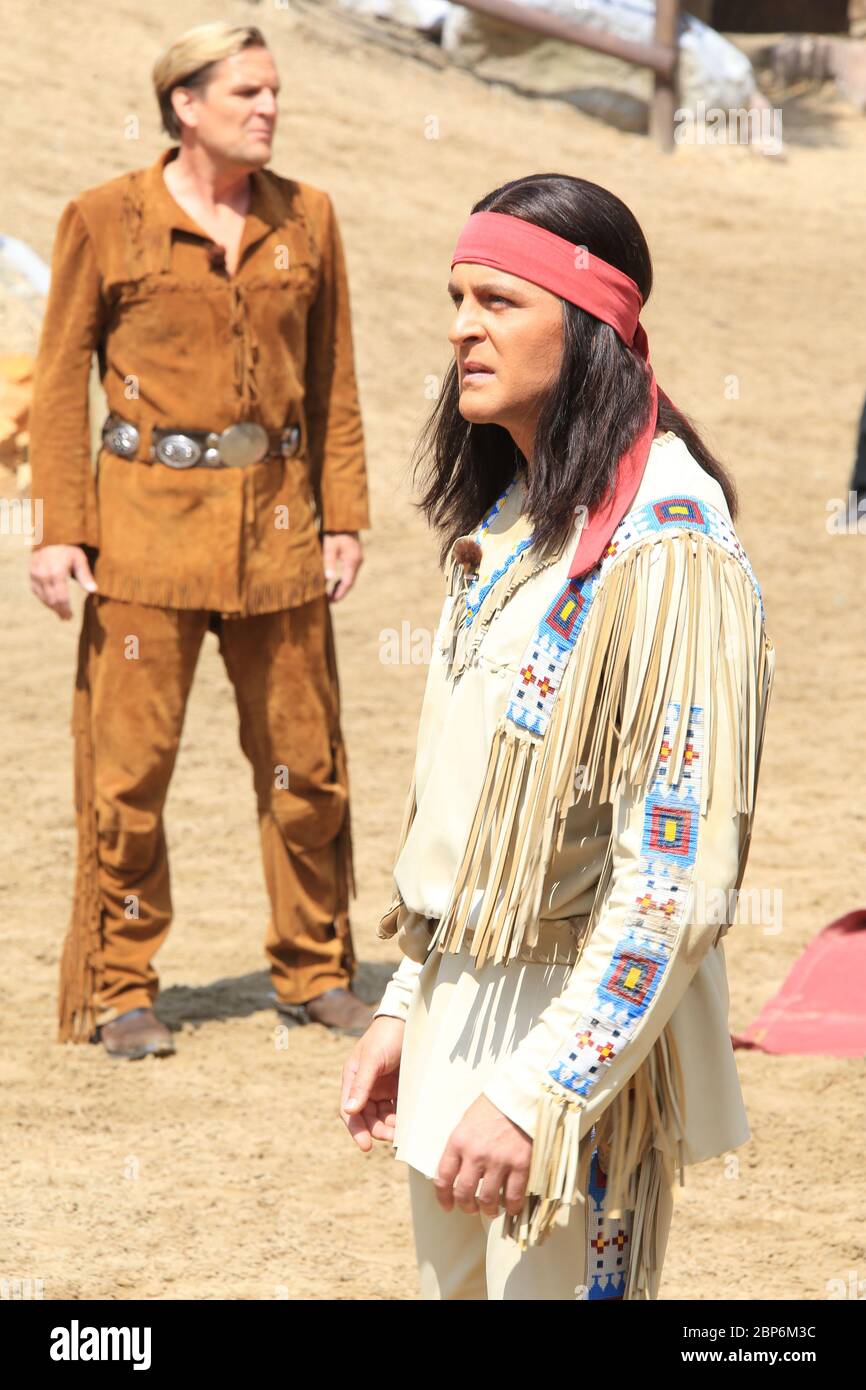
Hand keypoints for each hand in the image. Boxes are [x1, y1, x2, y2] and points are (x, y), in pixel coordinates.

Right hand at [30, 544, 96, 618]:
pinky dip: (46, 600)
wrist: (49, 541)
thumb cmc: (68, 552)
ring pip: (44, 598)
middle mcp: (43, 574)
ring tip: (61, 613)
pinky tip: (53, 604)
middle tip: (66, 618)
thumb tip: (93, 590)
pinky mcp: (31, 577)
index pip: (61, 596)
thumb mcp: (79, 559)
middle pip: (52, 599)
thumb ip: (85, 575)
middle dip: (59, 610)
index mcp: (57, 571)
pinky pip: (37, 594)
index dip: (65, 609)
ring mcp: (35, 576)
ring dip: (53, 608)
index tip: (70, 617)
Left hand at [321, 531, 361, 601]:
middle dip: (340, 592)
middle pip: (350, 581)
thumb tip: (328, 579)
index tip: (331, 601)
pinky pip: (349, 571)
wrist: (345, 519)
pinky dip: (342, 578)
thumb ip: (329, 561)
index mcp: (353, 560)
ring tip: (330, 594)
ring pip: (350, 577)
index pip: (347, 582)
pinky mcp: (354, 555)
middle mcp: (358, 561)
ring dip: (341, 586)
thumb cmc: (335, 530)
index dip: (340, 593)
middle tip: (330, 601)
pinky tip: (335, 581)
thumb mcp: (329, 545)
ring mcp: (358, 558)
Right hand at [339, 1015, 404, 1151]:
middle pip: (368, 1117)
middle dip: (379, 1129)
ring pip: (383, 1116)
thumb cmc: (386, 1036)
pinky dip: (401, 1117)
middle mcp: (365, 1086)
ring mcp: (382, 1087)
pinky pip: (397, 1108)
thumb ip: (361, 1085)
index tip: (366, 1146)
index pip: (349, 1111)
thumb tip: (349, 1111)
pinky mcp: (398, 1087)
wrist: (408, 1019)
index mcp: (353, 1078)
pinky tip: (410, 1121)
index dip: (356, 1130)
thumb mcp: (373, 1059)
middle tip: (394, 1137)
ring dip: (391, 1126)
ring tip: (404, 1129)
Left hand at [435, 1094, 531, 1218]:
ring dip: (488, 1209)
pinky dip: (512, 1206)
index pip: (443, 1177)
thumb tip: (459, 1168)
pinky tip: (511, 1208)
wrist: (522, 1095)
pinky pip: (513, 1195)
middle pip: (464, 1193)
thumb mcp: (468, 1121)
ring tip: (491, 1210)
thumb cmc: (494, 1105)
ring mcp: (498, 1160)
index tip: (447, 1205)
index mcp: (458, 1141)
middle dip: (466, 1206)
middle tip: (471, 1209)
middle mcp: (475, 1153)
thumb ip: (462, 1145)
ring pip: (488, 1198)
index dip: (443, 1196)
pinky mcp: (520, 1164)